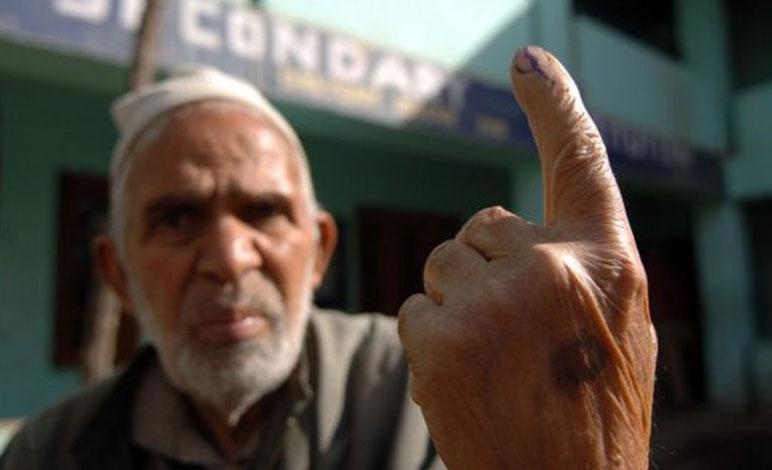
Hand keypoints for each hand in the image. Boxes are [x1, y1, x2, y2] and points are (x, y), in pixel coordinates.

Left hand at [398, 45, 656, 469]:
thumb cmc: (593, 411)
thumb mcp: (617, 329)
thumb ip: (578, 266)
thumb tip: (515, 227)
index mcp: (608, 263)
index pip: (579, 160)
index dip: (554, 103)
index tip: (527, 61)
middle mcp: (552, 269)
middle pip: (480, 226)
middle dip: (487, 267)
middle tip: (515, 332)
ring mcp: (491, 303)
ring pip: (442, 264)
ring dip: (458, 302)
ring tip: (494, 359)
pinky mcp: (438, 338)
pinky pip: (415, 307)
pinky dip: (432, 337)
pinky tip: (465, 377)